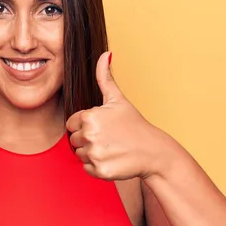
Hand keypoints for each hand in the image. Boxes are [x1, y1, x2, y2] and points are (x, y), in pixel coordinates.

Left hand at [66, 52, 177, 180]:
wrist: (154, 152)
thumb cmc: (134, 124)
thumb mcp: (118, 99)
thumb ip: (105, 78)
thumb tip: (105, 54)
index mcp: (90, 117)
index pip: (71, 124)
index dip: (85, 126)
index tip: (103, 127)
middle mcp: (90, 135)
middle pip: (74, 141)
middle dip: (88, 140)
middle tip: (109, 139)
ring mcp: (95, 154)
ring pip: (79, 155)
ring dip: (92, 154)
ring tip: (111, 149)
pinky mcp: (100, 171)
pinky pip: (87, 169)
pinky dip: (97, 167)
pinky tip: (113, 159)